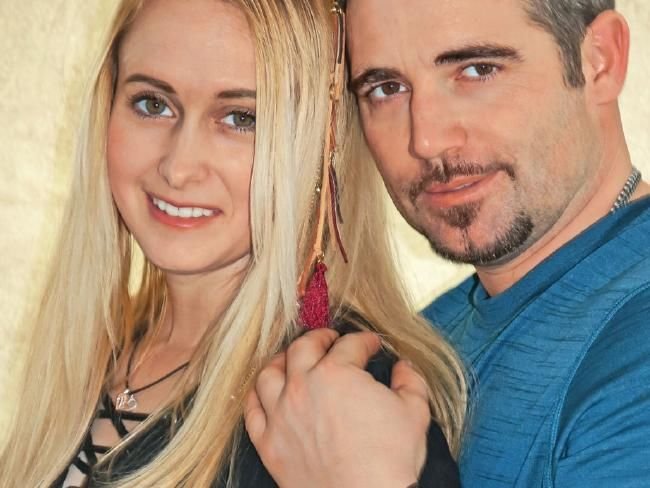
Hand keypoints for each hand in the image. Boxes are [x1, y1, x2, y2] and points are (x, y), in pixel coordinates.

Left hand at [244, 329, 430, 487]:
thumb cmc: (390, 461)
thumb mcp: (414, 412)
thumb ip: (410, 381)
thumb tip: (403, 366)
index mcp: (337, 374)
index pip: (350, 344)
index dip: (364, 340)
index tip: (371, 344)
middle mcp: (302, 387)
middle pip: (303, 347)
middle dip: (320, 338)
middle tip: (331, 340)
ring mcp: (281, 415)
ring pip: (269, 373)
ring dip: (281, 360)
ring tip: (292, 359)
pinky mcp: (269, 443)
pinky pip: (252, 411)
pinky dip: (256, 396)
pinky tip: (266, 393)